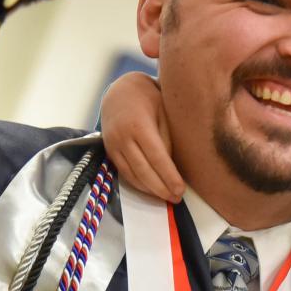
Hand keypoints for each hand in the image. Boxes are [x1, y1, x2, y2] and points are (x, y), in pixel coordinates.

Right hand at [99, 71, 182, 201]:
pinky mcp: (109, 151)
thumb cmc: (148, 98)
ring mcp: (113, 145)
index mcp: (139, 125)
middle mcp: (123, 137)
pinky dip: (137, 184)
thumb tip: (171, 167)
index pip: (157, 157)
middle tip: (176, 198)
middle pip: (143, 170)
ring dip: (149, 190)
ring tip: (166, 197)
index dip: (169, 176)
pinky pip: (123, 172)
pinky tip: (150, 189)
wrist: (119, 91)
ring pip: (131, 175)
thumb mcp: (163, 111)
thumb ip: (167, 138)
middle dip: (160, 188)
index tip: (180, 189)